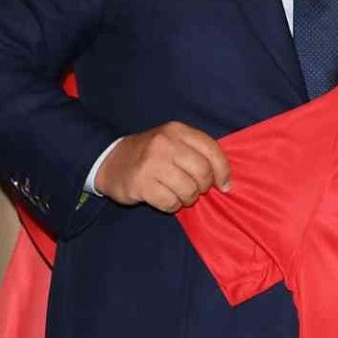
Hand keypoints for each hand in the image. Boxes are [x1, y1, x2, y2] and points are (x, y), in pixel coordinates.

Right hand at [94, 122, 231, 212]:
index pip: (212, 150)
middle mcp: (165, 144)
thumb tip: (226, 181)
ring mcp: (151, 164)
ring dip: (188, 198)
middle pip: (202, 172)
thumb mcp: (174, 142)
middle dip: (204, 187)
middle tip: (196, 189)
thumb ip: (198, 153)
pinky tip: (165, 199)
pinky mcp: (140, 184)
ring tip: (179, 194)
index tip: (225, 185)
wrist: (111, 161)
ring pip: (188, 190)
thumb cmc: (151, 154)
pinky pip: (170, 203)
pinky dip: (172, 206)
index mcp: (178, 131)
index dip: (223, 170)